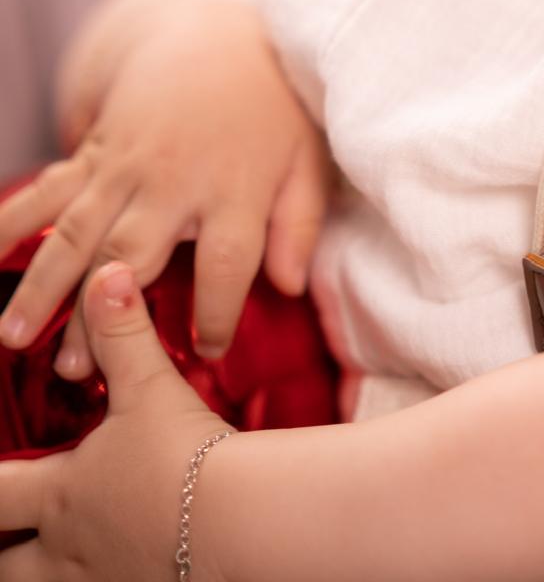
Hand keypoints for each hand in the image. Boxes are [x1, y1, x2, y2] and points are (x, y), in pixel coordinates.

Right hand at [0, 0, 333, 378]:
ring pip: (75, 230)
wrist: (213, 35)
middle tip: (75, 370)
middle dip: (101, 313)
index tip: (209, 351)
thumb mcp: (304, 159)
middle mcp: (171, 179)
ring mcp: (124, 165)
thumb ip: (300, 224)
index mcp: (232, 187)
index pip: (226, 262)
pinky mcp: (94, 153)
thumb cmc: (267, 108)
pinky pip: (46, 191)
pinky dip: (10, 222)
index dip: (218, 311)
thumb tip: (290, 287)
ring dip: (43, 284)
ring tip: (13, 336)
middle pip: (132, 252)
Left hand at [0, 262, 232, 581]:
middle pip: (9, 567)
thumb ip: (122, 332)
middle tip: (10, 533)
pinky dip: (108, 579)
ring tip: (57, 559)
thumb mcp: (149, 386)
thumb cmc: (184, 454)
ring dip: (46, 574)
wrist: (237, 520)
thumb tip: (107, 274)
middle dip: (5, 551)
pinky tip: (128, 568)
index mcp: (62, 494)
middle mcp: (69, 549)